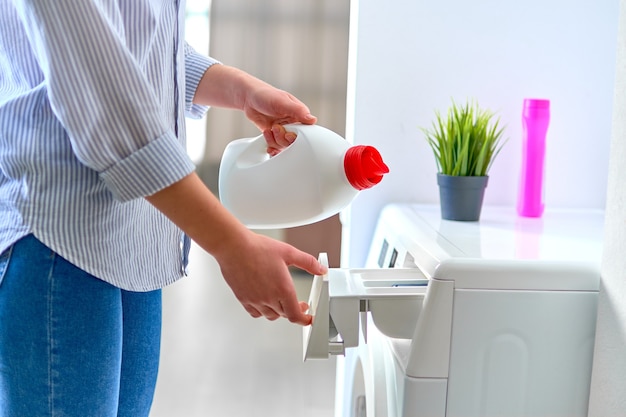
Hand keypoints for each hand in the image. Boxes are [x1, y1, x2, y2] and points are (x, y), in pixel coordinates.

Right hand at [146, 173, 326, 324]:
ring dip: (278, 311)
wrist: (233, 247)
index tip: (308, 318)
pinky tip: (264, 301)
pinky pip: (255, 313)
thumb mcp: (289, 252)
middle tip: (299, 304)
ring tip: (281, 301)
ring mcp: (254, 300)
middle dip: (293, 311)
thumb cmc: (257, 248)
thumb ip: (308, 262)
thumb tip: (321, 270)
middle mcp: (269, 298)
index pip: (295, 315)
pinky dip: (262, 311)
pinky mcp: (243, 298)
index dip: (304, 320)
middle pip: (284, 315)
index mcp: (283, 289)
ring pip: (270, 315)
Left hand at [193, 65, 316, 154]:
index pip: (305, 131)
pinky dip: (271, 147)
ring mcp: (283, 129)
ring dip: (275, 141)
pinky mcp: (274, 134)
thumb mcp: (282, 102)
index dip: (296, 136)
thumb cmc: (266, 95)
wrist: (248, 98)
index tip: (288, 133)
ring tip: (268, 130)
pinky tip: (268, 143)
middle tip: (275, 128)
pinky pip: (276, 146)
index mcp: (299, 114)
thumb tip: (312, 120)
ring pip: (284, 145)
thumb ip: (298, 111)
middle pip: (294, 141)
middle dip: (282, 138)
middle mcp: (292, 123)